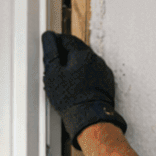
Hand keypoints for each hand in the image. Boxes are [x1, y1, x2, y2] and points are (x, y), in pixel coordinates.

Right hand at [41, 31, 128, 146]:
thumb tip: (48, 37)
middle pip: (78, 49)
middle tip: (55, 65)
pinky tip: (77, 85)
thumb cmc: (70, 98)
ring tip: (65, 78)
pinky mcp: (107, 81)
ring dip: (76, 65)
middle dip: (66, 54)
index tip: (49, 48)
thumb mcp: (53, 74)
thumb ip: (50, 52)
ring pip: (86, 61)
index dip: (56, 42)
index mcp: (82, 54)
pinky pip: (94, 72)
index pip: (67, 39)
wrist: (89, 117)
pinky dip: (85, 74)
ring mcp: (103, 70)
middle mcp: (96, 59)